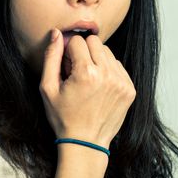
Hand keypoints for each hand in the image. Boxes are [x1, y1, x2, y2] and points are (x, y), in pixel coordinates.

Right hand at [39, 29, 135, 147]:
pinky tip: (99, 87)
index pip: (77, 40)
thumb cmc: (63, 117)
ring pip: (108, 53)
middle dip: (83, 52)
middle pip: (95, 42)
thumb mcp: (48, 88)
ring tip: (88, 81)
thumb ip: (51, 57)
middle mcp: (107, 75)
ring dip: (97, 60)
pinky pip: (118, 66)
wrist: (86, 144)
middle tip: (76, 72)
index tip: (66, 67)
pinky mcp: (130, 89)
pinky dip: (108, 71)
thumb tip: (57, 33)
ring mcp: (121, 82)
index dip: (67, 51)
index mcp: (86, 73)